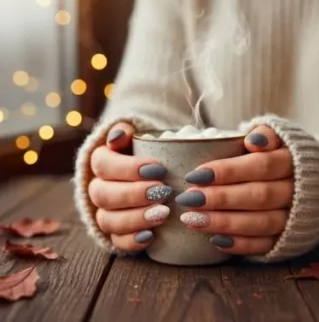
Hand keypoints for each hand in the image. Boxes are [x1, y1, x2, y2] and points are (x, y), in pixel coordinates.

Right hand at [88, 122, 171, 251]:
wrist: (153, 174)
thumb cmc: (148, 152)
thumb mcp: (139, 137)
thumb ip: (127, 132)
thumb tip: (119, 136)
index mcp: (101, 162)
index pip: (103, 165)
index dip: (129, 168)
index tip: (159, 168)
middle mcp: (97, 189)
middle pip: (104, 195)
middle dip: (134, 194)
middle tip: (164, 191)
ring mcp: (104, 214)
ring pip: (109, 220)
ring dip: (136, 218)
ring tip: (164, 213)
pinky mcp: (116, 234)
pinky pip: (117, 242)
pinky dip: (133, 241)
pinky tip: (152, 236)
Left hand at [176, 126, 292, 255]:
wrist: (317, 184)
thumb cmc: (281, 157)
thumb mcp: (279, 137)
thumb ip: (266, 134)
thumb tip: (252, 141)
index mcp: (293, 161)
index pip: (262, 165)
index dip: (229, 171)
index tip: (196, 175)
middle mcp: (297, 191)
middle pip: (260, 195)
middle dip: (222, 198)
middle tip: (189, 199)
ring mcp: (295, 217)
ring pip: (262, 223)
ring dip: (225, 223)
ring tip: (193, 220)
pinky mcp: (289, 238)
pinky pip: (265, 245)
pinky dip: (240, 244)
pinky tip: (215, 240)